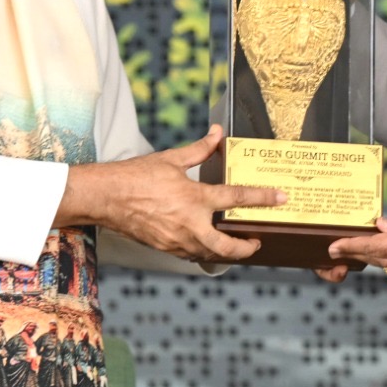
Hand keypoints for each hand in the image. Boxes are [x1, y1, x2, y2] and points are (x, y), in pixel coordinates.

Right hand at [59, 125, 286, 262]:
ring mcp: (177, 240)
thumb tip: (216, 133)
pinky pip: (191, 253)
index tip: (281, 198)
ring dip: (226, 251)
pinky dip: (204, 251)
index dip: (263, 198)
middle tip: (257, 241)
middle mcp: (189, 224)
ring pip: (209, 253)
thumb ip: (199, 150)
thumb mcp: (171, 159)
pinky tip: (207, 243)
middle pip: (227, 245)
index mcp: (194, 198)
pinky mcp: (165, 247)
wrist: (104, 197)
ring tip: (236, 243)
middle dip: (247, 247)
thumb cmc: (135, 177)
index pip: (237, 199)